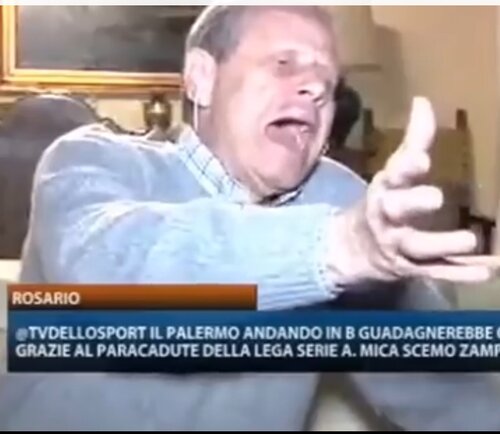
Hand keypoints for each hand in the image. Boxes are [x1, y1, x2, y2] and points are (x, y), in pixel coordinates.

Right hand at [327, 97, 494, 284]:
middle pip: (397, 210)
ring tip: (470, 240)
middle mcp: (388, 217)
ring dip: (443, 244)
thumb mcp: (394, 172)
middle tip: (435, 198)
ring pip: (417, 247)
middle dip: (412, 203)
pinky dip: (459, 274)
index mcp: (385, 189)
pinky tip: (487, 272)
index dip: (405, 167)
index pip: (393, 175)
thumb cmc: (385, 202)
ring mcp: (399, 246)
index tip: (421, 160)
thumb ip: (413, 140)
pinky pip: (435, 272)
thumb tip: (423, 100)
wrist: (357, 247)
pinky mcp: (412, 268)